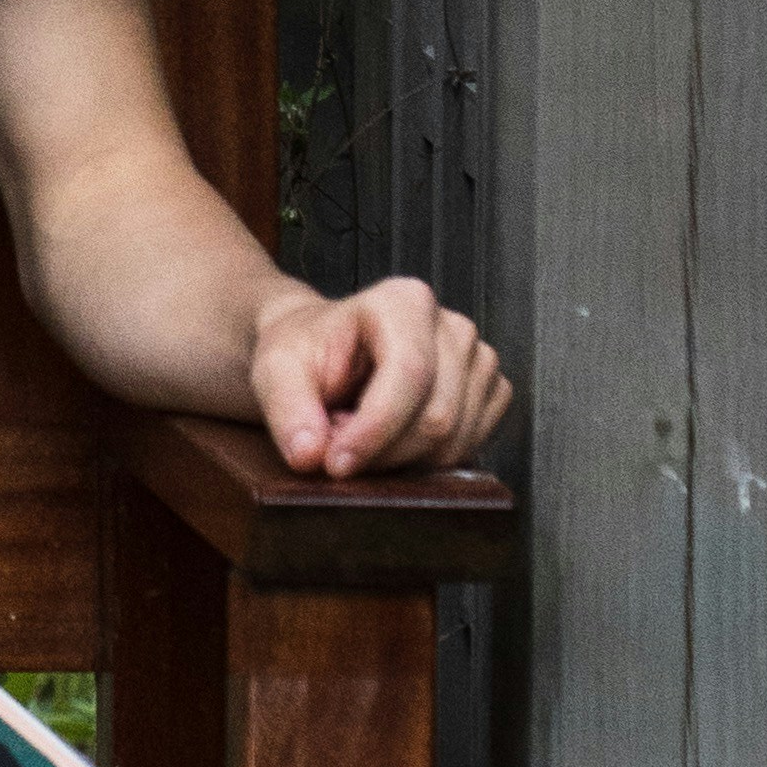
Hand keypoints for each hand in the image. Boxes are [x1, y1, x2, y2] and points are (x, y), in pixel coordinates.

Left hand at [248, 270, 511, 474]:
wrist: (327, 350)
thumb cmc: (305, 353)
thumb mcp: (275, 370)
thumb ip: (287, 409)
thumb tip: (310, 454)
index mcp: (404, 301)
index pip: (408, 375)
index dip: (373, 431)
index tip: (336, 464)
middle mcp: (452, 326)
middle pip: (436, 418)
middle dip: (383, 451)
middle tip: (338, 445)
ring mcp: (479, 360)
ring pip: (454, 442)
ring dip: (401, 458)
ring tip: (360, 433)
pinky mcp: (490, 393)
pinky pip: (469, 448)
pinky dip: (427, 460)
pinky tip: (394, 439)